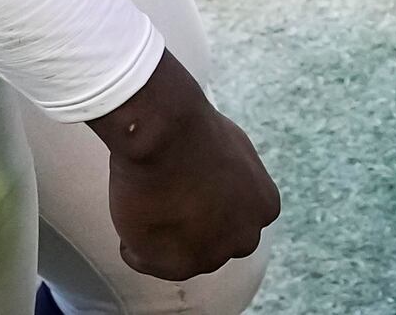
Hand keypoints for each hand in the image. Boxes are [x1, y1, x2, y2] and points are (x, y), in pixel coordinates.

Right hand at [91, 51, 279, 280]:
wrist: (166, 131)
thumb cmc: (193, 130)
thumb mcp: (233, 152)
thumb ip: (233, 181)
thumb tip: (215, 187)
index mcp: (264, 205)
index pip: (237, 220)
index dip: (210, 208)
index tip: (190, 195)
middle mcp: (245, 237)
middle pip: (212, 243)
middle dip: (191, 230)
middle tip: (165, 204)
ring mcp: (213, 255)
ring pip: (179, 255)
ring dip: (159, 238)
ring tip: (143, 204)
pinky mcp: (178, 265)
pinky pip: (146, 259)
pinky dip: (132, 242)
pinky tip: (131, 211)